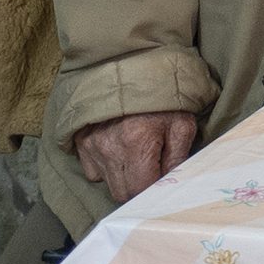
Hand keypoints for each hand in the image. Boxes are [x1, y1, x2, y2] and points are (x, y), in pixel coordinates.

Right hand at [74, 110, 196, 202]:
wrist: (134, 71)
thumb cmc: (163, 98)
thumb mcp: (183, 124)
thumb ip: (179, 157)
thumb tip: (172, 182)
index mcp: (137, 142)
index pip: (140, 189)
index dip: (154, 189)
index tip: (163, 179)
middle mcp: (109, 148)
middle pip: (122, 192)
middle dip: (139, 188)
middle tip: (153, 170)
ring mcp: (91, 146)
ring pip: (106, 183)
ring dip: (123, 178)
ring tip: (137, 158)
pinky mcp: (81, 142)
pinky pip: (92, 171)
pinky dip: (107, 169)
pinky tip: (120, 152)